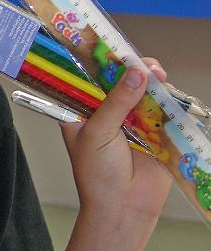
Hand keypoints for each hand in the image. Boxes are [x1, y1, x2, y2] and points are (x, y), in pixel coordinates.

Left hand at [60, 57, 172, 225]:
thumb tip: (137, 72)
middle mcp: (107, 109)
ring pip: (145, 90)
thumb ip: (117, 102)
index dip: (100, 60)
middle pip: (121, 79)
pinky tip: (169, 93)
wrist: (124, 208)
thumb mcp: (99, 132)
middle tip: (144, 64)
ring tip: (157, 75)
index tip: (110, 43)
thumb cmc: (97, 172)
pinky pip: (164, 108)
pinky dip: (168, 100)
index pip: (89, 76)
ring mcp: (133, 118)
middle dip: (132, 68)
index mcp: (82, 108)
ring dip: (152, 81)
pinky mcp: (156, 130)